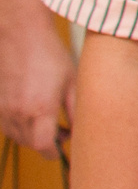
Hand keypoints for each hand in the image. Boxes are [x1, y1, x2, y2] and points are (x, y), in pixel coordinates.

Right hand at [0, 18, 73, 155]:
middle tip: (62, 132)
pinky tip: (32, 112)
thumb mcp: (72, 81)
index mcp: (40, 109)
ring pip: (17, 136)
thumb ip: (75, 109)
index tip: (62, 151)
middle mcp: (18, 114)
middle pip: (30, 144)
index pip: (43, 146)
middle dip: (46, 143)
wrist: (21, 36)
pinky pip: (7, 125)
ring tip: (48, 121)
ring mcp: (4, 110)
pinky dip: (19, 126)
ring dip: (32, 136)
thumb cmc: (50, 55)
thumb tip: (79, 129)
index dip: (53, 153)